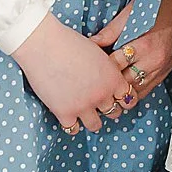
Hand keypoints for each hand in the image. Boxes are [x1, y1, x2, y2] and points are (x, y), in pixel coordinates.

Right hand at [10, 13, 132, 134]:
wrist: (44, 45)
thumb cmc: (69, 42)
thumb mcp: (98, 50)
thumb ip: (107, 66)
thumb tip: (109, 73)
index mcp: (113, 77)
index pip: (127, 98)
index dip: (120, 98)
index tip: (113, 97)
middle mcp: (102, 94)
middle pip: (114, 113)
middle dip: (107, 109)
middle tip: (98, 105)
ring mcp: (84, 105)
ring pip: (96, 125)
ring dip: (91, 120)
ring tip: (85, 113)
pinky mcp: (65, 113)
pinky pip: (73, 129)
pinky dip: (72, 125)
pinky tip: (69, 118)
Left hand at [89, 0, 171, 109]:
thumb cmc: (156, 6)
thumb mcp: (129, 14)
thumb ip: (110, 32)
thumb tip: (91, 44)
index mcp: (144, 46)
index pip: (115, 67)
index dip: (100, 68)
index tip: (90, 68)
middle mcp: (154, 61)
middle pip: (124, 84)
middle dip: (108, 84)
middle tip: (93, 83)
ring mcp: (161, 69)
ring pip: (135, 93)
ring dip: (120, 92)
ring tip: (106, 91)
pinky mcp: (165, 72)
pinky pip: (146, 91)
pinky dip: (133, 91)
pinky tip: (123, 88)